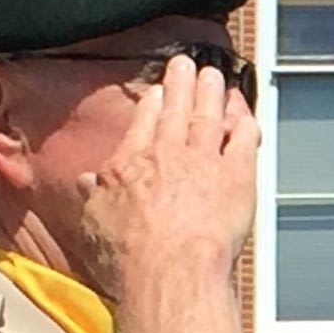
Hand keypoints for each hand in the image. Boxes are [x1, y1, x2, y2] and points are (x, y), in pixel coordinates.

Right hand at [68, 52, 260, 299]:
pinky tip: (247, 113)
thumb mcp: (95, 223)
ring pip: (208, 116)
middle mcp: (166, 155)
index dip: (152, 105)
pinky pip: (242, 140)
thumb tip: (86, 182)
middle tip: (186, 64)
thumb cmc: (131, 258)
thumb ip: (94, 196)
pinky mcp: (237, 176)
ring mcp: (204, 162)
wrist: (170, 268)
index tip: (157, 93)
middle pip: (176, 110)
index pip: (142, 124)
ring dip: (212, 93)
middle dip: (181, 83)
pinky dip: (244, 123)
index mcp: (129, 165)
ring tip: (215, 75)